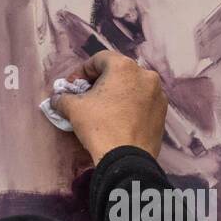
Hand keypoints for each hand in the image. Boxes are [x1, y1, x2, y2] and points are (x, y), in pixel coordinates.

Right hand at [50, 50, 167, 164]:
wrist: (127, 160)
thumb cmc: (100, 127)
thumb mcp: (74, 109)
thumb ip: (63, 98)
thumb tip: (57, 99)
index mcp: (124, 67)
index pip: (99, 59)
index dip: (82, 72)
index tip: (72, 87)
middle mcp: (145, 75)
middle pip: (117, 72)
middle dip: (100, 82)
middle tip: (86, 96)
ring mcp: (157, 94)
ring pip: (132, 87)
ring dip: (117, 93)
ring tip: (103, 109)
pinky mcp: (162, 112)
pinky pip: (142, 102)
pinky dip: (130, 106)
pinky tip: (120, 119)